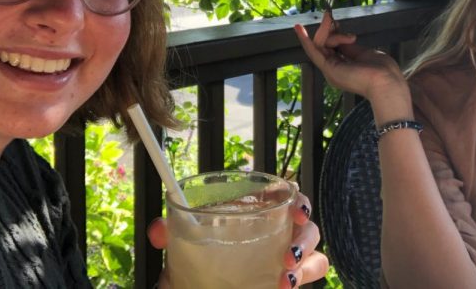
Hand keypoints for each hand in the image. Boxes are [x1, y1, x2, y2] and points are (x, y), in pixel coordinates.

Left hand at [147, 192, 328, 287]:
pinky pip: (308, 278)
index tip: (296, 211)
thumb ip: (170, 232)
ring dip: (307, 266)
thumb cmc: (196, 257)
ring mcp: (284, 259)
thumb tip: (159, 231)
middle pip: (308, 226)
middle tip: (288, 257)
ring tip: (285, 281)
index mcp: (256, 212)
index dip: (298, 201)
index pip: (287, 196)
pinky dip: (303, 282)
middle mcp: (277, 233)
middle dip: (306, 239)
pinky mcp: (286, 280)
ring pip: (316, 256)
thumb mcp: (182, 242)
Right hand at [294, 10, 408, 105]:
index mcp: (343, 67)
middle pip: (323, 44)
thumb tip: (341, 36)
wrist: (386, 81)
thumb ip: (349, 46)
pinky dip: (305, 40)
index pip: (330, 47)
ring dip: (326, 30)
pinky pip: (314, 51)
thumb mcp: (363, 53)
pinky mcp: (328, 68)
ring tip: (333, 21)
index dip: (331, 32)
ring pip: (320, 44)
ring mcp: (330, 70)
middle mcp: (334, 69)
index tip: (334, 21)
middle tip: (329, 16)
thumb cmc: (381, 70)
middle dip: (327, 28)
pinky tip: (299, 29)